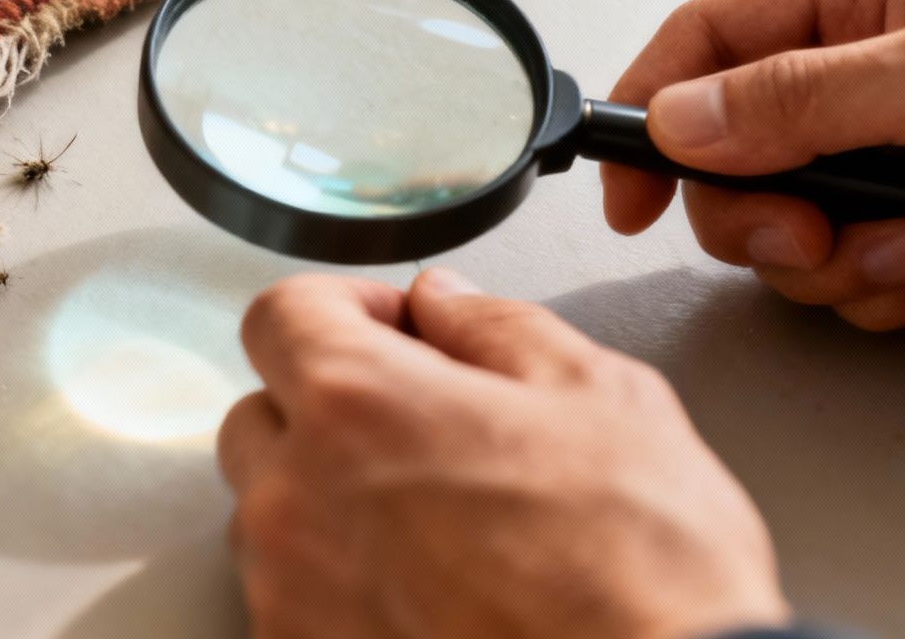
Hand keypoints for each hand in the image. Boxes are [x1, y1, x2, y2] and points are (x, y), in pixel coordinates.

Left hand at [219, 270, 785, 638]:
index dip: (342, 307)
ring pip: (271, 516)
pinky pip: (291, 601)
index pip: (280, 315)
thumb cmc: (643, 572)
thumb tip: (445, 302)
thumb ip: (497, 329)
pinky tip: (429, 597)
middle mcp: (296, 498)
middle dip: (327, 408)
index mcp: (357, 404)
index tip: (392, 328)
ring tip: (437, 530)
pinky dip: (338, 589)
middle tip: (421, 431)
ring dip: (329, 504)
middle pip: (261, 416)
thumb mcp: (600, 399)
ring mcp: (289, 593)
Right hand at [604, 0, 904, 329]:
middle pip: (733, 152)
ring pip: (787, 224)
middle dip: (766, 214)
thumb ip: (792, 98)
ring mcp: (900, 152)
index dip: (650, 109)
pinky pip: (852, 272)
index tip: (628, 193)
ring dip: (840, 261)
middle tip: (812, 237)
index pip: (708, 37)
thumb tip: (676, 117)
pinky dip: (892, 289)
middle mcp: (870, 70)